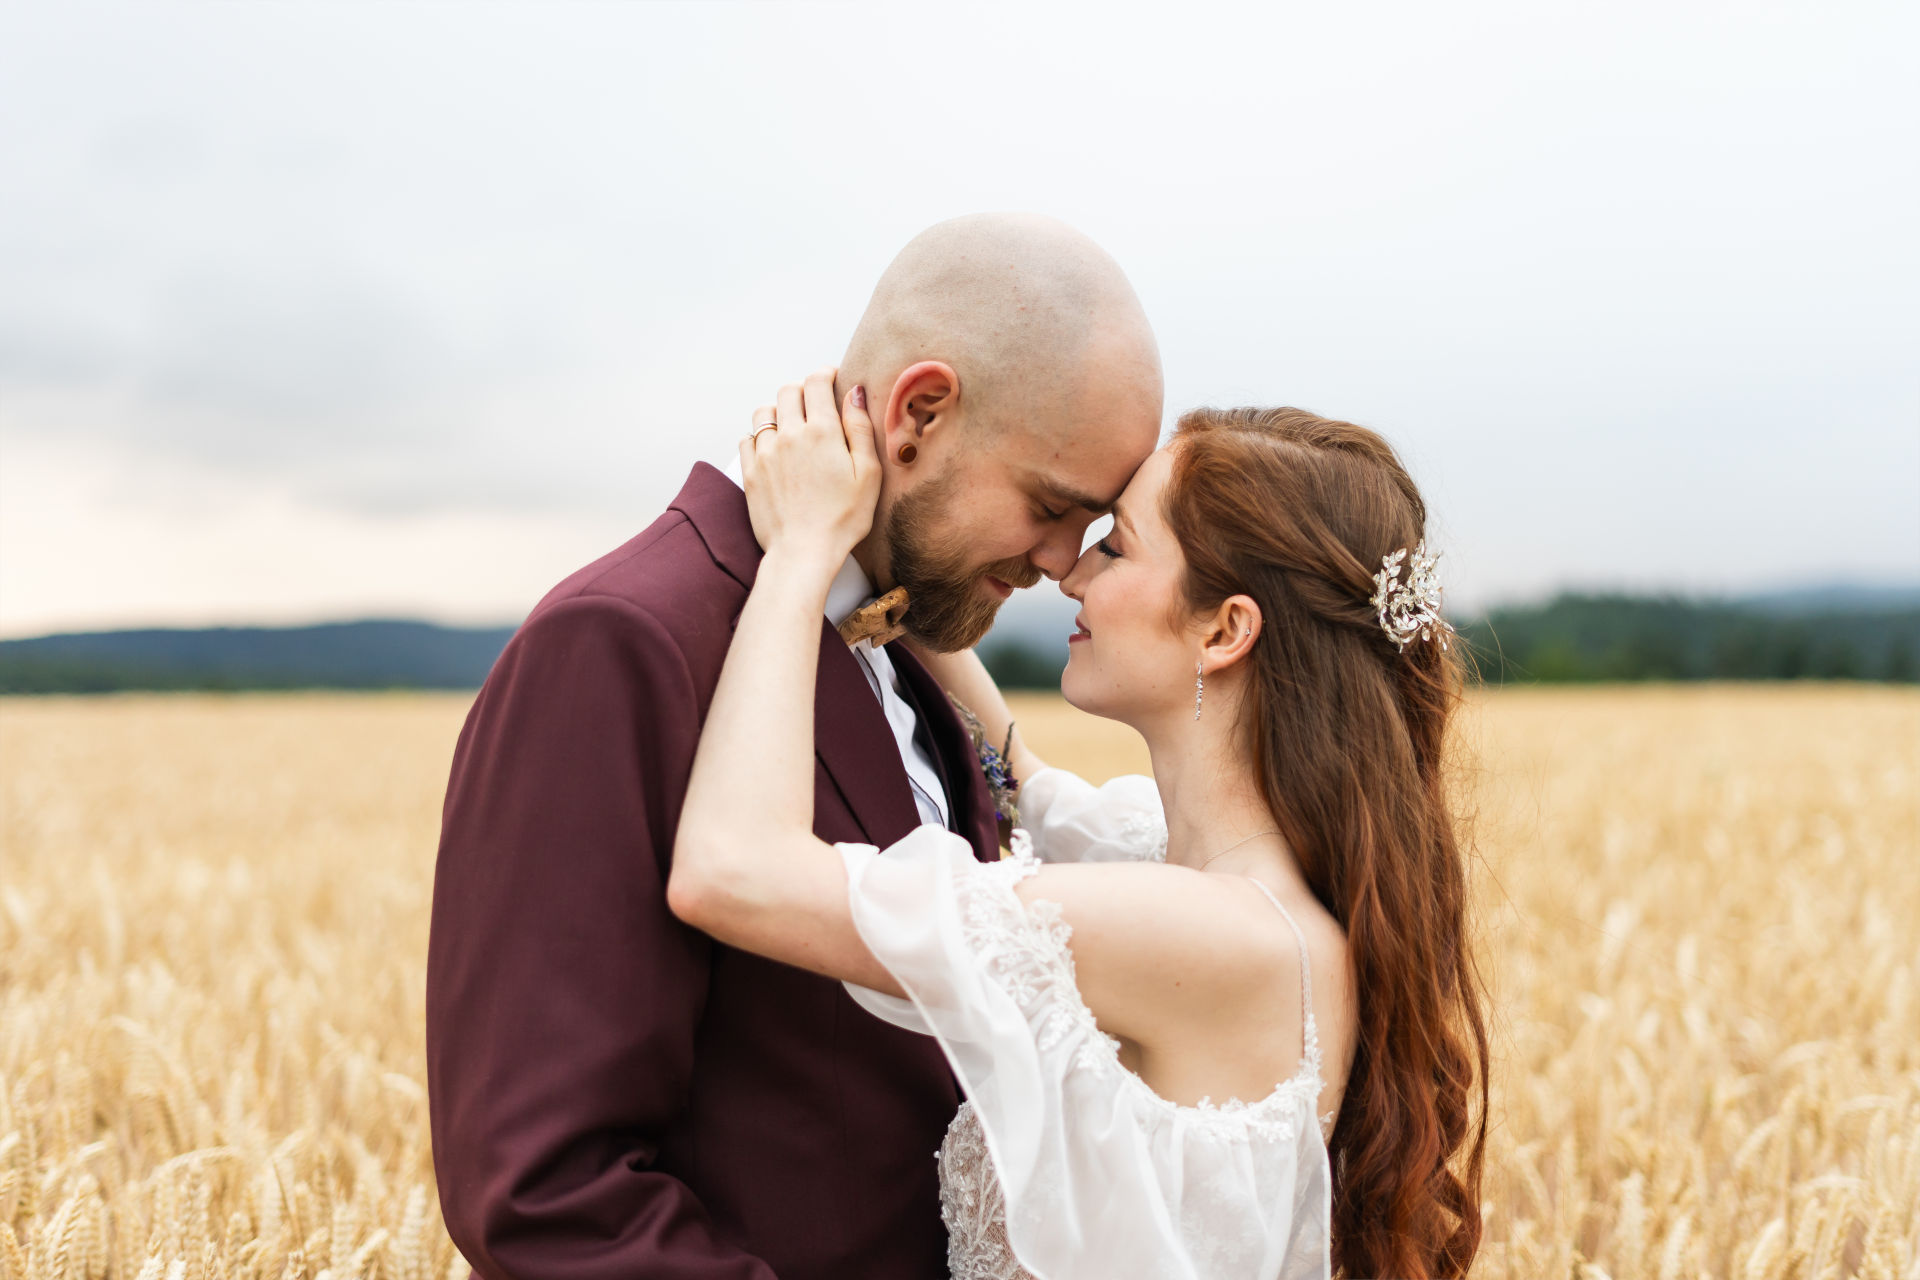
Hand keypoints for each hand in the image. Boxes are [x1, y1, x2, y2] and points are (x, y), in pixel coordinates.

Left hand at [741, 367, 879, 570]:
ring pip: (764, 411)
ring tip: (791, 424)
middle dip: (803, 389)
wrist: (803, 552)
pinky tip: (773, 448)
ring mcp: (765, 453)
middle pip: (788, 390)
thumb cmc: (843, 519)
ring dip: (778, 410)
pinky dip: (759, 436)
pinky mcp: (749, 472)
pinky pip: (747, 438)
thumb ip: (861, 428)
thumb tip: (855, 393)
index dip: (825, 374)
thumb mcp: (868, 474)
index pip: (816, 382)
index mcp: (822, 432)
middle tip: (815, 402)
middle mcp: (789, 435)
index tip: (831, 378)